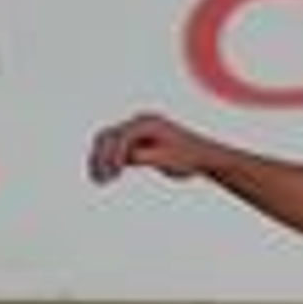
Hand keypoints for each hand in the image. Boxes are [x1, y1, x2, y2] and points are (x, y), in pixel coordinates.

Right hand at [88, 113, 215, 184]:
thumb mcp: (166, 159)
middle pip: (108, 135)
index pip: (121, 136)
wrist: (204, 156)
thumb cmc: (188, 158)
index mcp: (148, 123)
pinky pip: (117, 149)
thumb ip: (144, 156)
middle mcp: (140, 122)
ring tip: (99, 181)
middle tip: (98, 180)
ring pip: (108, 142)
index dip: (113, 155)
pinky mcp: (137, 141)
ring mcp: (137, 130)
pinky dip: (109, 162)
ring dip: (100, 160)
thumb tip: (122, 158)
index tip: (113, 175)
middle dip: (100, 157)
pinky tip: (107, 178)